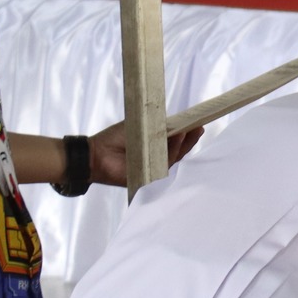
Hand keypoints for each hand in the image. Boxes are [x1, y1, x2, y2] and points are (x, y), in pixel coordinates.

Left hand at [88, 123, 203, 187]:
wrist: (97, 153)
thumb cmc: (115, 138)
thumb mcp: (139, 127)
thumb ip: (157, 125)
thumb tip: (176, 120)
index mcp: (155, 145)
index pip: (176, 140)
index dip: (187, 132)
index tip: (197, 121)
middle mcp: (157, 157)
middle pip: (179, 149)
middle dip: (190, 138)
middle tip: (199, 126)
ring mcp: (154, 167)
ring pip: (174, 156)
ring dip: (183, 142)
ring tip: (189, 129)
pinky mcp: (150, 176)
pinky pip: (165, 163)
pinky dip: (172, 151)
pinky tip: (177, 138)